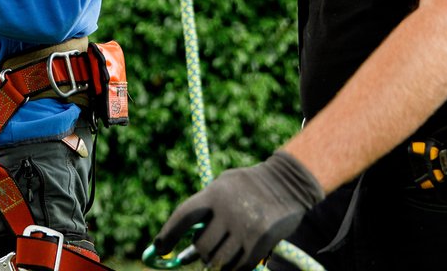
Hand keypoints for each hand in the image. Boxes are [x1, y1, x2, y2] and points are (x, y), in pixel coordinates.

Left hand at [150, 151, 323, 270]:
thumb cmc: (248, 187)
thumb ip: (205, 211)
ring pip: (218, 260)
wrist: (287, 184)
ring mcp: (245, 227)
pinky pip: (239, 267)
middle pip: (201, 245)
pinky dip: (235, 268)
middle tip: (207, 250)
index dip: (168, 234)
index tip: (159, 248)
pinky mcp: (260, 241)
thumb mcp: (224, 187)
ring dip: (218, 262)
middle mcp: (228, 210)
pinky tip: (238, 259)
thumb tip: (185, 248)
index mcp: (214, 193)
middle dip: (201, 252)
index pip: (183, 217)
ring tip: (225, 252)